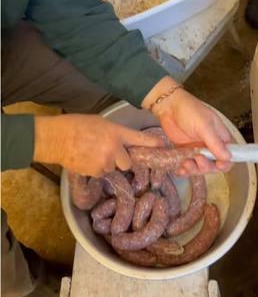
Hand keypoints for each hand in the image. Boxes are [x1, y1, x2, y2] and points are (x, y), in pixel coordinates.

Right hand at [34, 114, 162, 176]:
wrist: (56, 138)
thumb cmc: (77, 124)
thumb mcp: (101, 122)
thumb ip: (115, 133)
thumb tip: (122, 141)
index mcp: (116, 132)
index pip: (140, 139)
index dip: (153, 145)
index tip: (163, 148)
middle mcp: (114, 149)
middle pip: (128, 163)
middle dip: (121, 160)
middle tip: (110, 153)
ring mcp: (105, 162)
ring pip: (113, 168)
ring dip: (106, 164)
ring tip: (92, 154)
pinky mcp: (95, 172)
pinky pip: (101, 173)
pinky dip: (95, 169)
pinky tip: (85, 160)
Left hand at [142, 77, 232, 175]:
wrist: (169, 107)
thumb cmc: (189, 110)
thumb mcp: (204, 125)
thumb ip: (215, 142)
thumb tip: (227, 157)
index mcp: (220, 137)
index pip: (229, 156)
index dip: (224, 163)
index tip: (217, 164)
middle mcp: (210, 146)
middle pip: (214, 166)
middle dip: (206, 167)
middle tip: (197, 159)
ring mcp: (197, 150)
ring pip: (200, 168)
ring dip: (194, 169)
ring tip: (186, 163)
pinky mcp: (185, 152)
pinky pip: (187, 166)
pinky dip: (184, 170)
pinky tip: (180, 170)